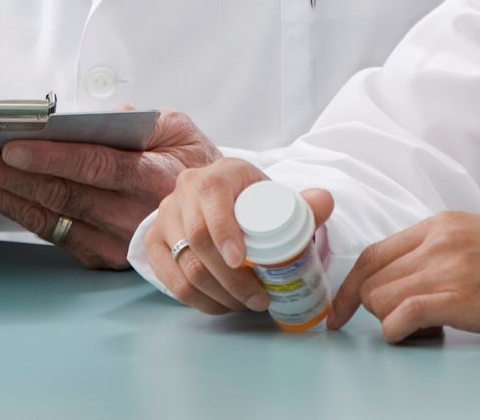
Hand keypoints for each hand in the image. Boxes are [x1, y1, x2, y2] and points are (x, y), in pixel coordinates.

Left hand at [0, 108, 221, 269]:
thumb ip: (138, 119)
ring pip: (51, 218)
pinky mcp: (104, 258)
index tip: (12, 145)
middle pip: (62, 194)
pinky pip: (54, 236)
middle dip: (7, 175)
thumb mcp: (178, 129)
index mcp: (155, 178)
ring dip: (4, 196)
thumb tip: (96, 116)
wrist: (218, 217)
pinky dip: (21, 214)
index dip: (52, 158)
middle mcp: (134, 216)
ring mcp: (117, 242)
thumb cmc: (192, 164)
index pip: (96, 166)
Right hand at [145, 158, 333, 316]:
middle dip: (230, 277)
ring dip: (217, 294)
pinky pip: (170, 280)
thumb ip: (304, 204)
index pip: (212, 200)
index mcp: (217, 174)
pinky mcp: (155, 243)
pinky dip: (198, 300)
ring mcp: (165, 217)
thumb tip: (324, 201)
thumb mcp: (278, 197)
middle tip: (259, 298)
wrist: (222, 199)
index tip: (243, 261)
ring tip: (246, 305)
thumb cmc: (253, 201)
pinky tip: (222, 305)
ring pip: (184, 265)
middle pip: (197, 239)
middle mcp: (184, 191)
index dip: (224, 232)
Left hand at [329, 212, 479, 342]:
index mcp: (440, 224)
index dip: (350, 286)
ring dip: (392, 323)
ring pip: (380, 300)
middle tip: (403, 328)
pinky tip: (426, 337)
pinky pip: (400, 318)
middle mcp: (437, 241)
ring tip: (427, 331)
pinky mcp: (460, 298)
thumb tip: (409, 278)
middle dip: (374, 309)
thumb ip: (441, 250)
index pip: (373, 253)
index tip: (341, 312)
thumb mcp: (479, 238)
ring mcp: (447, 268)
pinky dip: (400, 334)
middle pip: (370, 279)